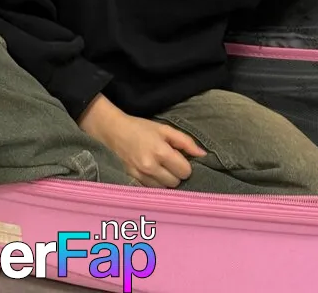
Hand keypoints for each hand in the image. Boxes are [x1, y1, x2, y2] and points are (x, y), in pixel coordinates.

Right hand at [78, 94, 205, 187]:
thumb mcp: (165, 129)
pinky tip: (152, 172)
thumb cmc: (141, 128)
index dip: (185, 164)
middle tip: (169, 162)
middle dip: (176, 173)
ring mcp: (141, 176)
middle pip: (176, 182)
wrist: (114, 132)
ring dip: (166, 180)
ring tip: (160, 167)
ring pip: (165, 189)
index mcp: (161, 152)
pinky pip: (152, 189)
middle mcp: (151, 167)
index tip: (179, 157)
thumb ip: (186, 141)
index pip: (185, 171)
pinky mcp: (133, 181)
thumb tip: (203, 154)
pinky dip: (155, 183)